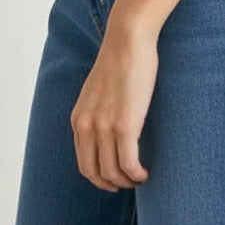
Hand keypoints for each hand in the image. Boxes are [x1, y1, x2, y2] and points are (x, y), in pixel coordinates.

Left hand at [69, 21, 155, 191]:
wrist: (127, 39)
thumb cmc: (119, 60)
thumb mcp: (98, 91)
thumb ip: (98, 112)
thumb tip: (109, 129)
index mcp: (78, 119)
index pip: (84, 164)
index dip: (100, 178)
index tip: (116, 177)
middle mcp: (86, 126)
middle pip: (95, 174)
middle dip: (112, 184)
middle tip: (129, 182)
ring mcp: (104, 127)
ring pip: (113, 173)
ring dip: (128, 181)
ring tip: (141, 177)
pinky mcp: (125, 125)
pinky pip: (129, 164)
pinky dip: (137, 174)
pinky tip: (146, 172)